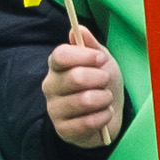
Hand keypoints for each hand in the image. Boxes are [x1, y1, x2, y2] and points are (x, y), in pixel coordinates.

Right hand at [44, 29, 127, 149]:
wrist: (110, 112)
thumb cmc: (103, 83)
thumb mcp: (101, 60)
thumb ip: (90, 44)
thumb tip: (78, 28)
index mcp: (56, 66)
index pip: (60, 55)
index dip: (84, 56)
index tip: (100, 59)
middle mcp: (50, 87)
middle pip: (76, 77)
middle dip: (101, 79)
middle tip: (104, 82)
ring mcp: (54, 110)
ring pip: (85, 100)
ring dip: (104, 99)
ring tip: (105, 99)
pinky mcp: (63, 131)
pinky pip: (87, 122)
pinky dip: (103, 117)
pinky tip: (103, 115)